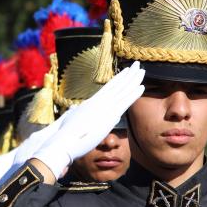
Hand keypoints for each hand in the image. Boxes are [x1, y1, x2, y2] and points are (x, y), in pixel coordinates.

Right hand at [32, 62, 144, 177]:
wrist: (64, 140)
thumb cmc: (65, 134)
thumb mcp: (71, 120)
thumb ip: (76, 113)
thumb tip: (75, 109)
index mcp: (92, 103)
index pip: (108, 88)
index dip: (118, 79)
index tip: (126, 72)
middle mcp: (99, 102)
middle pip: (117, 86)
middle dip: (128, 75)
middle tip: (138, 65)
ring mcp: (104, 107)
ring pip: (122, 90)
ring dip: (133, 80)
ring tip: (142, 70)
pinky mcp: (108, 116)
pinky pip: (124, 102)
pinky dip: (133, 94)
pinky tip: (141, 87)